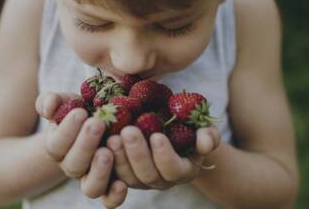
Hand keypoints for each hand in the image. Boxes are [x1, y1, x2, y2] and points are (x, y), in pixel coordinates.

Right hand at [35, 92, 126, 207]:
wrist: (98, 124)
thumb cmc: (80, 110)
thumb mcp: (65, 102)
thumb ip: (51, 101)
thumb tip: (50, 106)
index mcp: (58, 147)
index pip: (57, 144)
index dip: (67, 130)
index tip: (81, 112)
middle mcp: (73, 167)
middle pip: (73, 165)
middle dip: (85, 144)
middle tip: (97, 124)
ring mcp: (92, 178)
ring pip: (90, 187)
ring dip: (98, 171)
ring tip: (107, 152)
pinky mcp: (111, 185)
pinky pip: (109, 199)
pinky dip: (114, 195)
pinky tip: (122, 183)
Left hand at [106, 126, 220, 189]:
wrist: (168, 131)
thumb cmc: (187, 129)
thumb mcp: (201, 130)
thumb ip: (208, 135)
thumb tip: (206, 141)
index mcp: (182, 170)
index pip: (173, 169)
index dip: (165, 155)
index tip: (157, 135)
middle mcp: (161, 180)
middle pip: (147, 176)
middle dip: (137, 154)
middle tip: (127, 131)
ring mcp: (140, 180)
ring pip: (127, 178)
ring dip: (118, 158)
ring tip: (111, 137)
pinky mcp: (122, 176)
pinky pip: (111, 178)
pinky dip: (105, 165)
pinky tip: (100, 146)